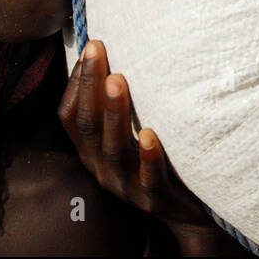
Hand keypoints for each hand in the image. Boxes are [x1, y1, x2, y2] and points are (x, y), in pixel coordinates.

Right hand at [58, 40, 237, 254]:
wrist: (186, 212)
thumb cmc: (159, 161)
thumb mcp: (132, 134)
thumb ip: (122, 106)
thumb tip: (120, 53)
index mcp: (93, 152)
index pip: (71, 116)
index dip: (76, 82)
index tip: (91, 46)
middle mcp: (103, 168)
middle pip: (89, 126)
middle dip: (91, 86)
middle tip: (97, 50)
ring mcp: (127, 186)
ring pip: (115, 149)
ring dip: (115, 114)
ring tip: (117, 81)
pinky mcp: (156, 200)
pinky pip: (150, 179)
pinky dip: (148, 156)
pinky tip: (150, 133)